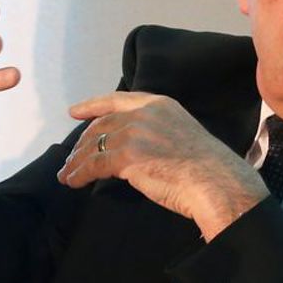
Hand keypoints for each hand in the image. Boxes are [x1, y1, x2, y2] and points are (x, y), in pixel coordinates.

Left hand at [57, 92, 268, 237]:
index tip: (75, 112)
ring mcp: (134, 133)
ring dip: (77, 161)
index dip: (93, 105)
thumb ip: (156, 133)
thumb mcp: (181, 134)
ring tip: (67, 174)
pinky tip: (73, 182)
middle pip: (102, 125)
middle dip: (82, 143)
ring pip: (94, 145)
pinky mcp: (127, 156)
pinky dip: (80, 174)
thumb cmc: (206, 167)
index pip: (117, 100)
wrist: (215, 182)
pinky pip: (94, 164)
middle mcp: (144, 113)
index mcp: (159, 104)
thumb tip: (135, 148)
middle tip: (70, 158)